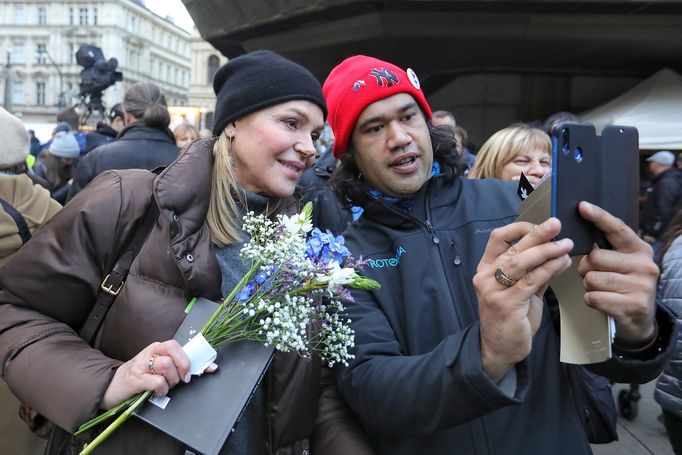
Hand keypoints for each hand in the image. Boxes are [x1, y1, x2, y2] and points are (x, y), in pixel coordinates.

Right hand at [100, 340, 216, 409]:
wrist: (111, 388)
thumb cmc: (139, 378)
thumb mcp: (159, 369)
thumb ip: (178, 366)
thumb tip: (207, 367)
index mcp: (157, 349)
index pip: (179, 346)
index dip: (196, 357)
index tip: (211, 367)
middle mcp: (150, 353)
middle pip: (174, 351)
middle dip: (183, 367)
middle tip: (182, 379)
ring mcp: (141, 365)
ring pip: (166, 365)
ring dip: (171, 379)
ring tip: (165, 386)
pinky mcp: (135, 379)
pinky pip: (157, 381)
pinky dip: (162, 389)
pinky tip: (158, 391)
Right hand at [474, 218, 572, 381]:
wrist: (499, 349)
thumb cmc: (510, 319)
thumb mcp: (520, 291)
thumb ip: (534, 273)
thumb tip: (556, 253)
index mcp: (486, 269)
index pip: (498, 239)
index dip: (519, 229)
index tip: (539, 226)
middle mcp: (485, 277)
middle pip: (512, 248)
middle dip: (537, 234)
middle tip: (556, 224)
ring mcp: (493, 291)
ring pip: (521, 263)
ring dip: (546, 251)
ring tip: (566, 244)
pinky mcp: (506, 304)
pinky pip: (531, 281)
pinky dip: (549, 270)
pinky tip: (562, 263)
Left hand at [577, 201, 657, 343]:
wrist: (641, 319)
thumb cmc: (623, 285)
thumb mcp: (622, 263)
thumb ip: (607, 248)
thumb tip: (577, 234)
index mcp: (639, 249)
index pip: (616, 229)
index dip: (598, 217)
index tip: (582, 206)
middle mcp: (644, 265)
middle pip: (594, 257)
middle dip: (586, 268)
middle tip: (595, 275)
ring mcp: (641, 286)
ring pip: (592, 278)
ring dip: (588, 285)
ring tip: (602, 289)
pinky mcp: (633, 305)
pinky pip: (593, 297)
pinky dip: (591, 300)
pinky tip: (604, 301)